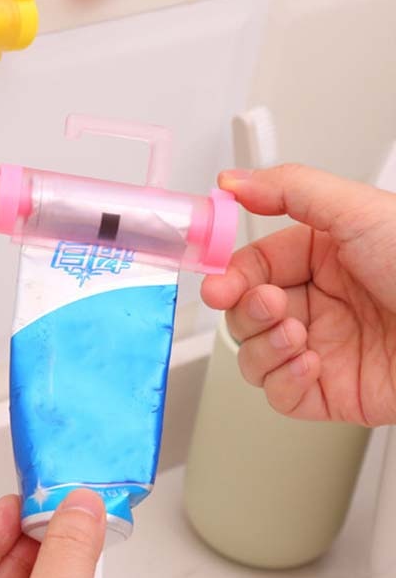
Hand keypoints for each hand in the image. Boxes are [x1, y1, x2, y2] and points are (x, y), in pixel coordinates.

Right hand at [202, 164, 395, 425]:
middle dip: (245, 309)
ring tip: (294, 333)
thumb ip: (289, 189)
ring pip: (253, 354)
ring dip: (262, 345)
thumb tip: (232, 182)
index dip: (230, 274)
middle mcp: (318, 302)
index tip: (217, 280)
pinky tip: (308, 362)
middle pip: (244, 311)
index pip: (251, 266)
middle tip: (267, 303)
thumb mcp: (358, 211)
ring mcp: (322, 348)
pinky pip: (281, 395)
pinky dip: (284, 380)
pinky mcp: (332, 391)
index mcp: (319, 257)